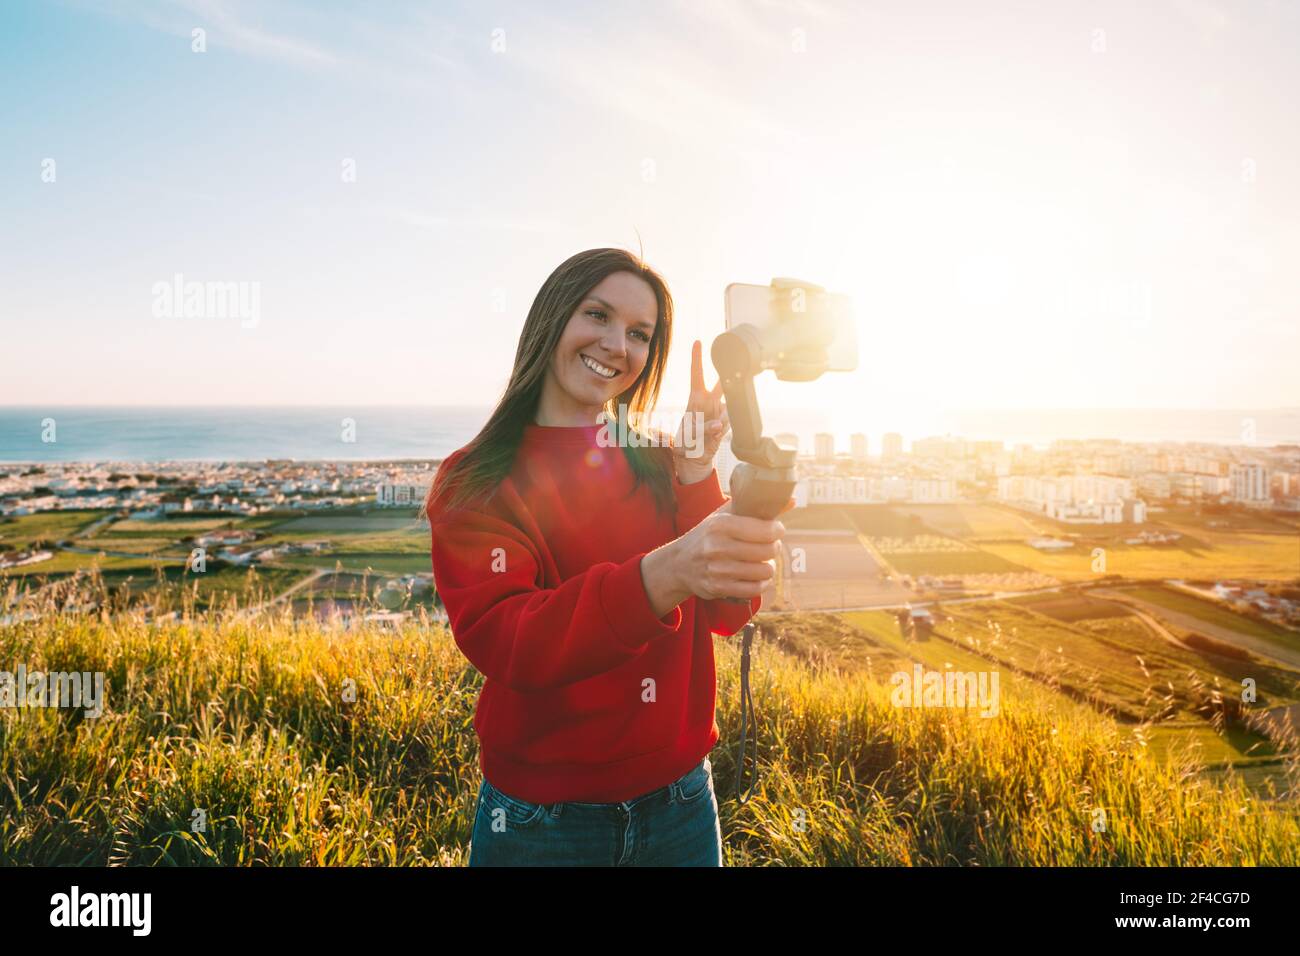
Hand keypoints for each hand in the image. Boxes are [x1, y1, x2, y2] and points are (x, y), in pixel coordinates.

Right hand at [640, 497, 794, 615]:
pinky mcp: (719, 588)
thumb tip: (791, 500)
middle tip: (769, 546)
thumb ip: (755, 507)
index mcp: (720, 525)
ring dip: (768, 566)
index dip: (777, 530)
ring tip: (761, 561)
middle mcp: (717, 547)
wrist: (678, 563)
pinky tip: (756, 576)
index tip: (776, 530)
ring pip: (764, 571)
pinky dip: (760, 583)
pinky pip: (755, 589)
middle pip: (768, 550)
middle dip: (774, 548)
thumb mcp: (724, 516)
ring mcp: (718, 569)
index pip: (766, 529)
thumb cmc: (707, 535)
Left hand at [672, 340, 727, 483]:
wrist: (693, 460)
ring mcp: (718, 413)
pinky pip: (728, 422)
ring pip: (726, 408)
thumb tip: (709, 425)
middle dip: (726, 376)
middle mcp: (708, 403)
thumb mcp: (682, 437)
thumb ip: (696, 430)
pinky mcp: (725, 424)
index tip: (698, 342)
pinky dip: (722, 430)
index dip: (697, 359)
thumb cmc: (683, 445)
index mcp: (694, 399)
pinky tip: (715, 436)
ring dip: (720, 419)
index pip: (696, 375)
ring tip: (710, 431)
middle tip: (733, 368)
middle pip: (720, 384)